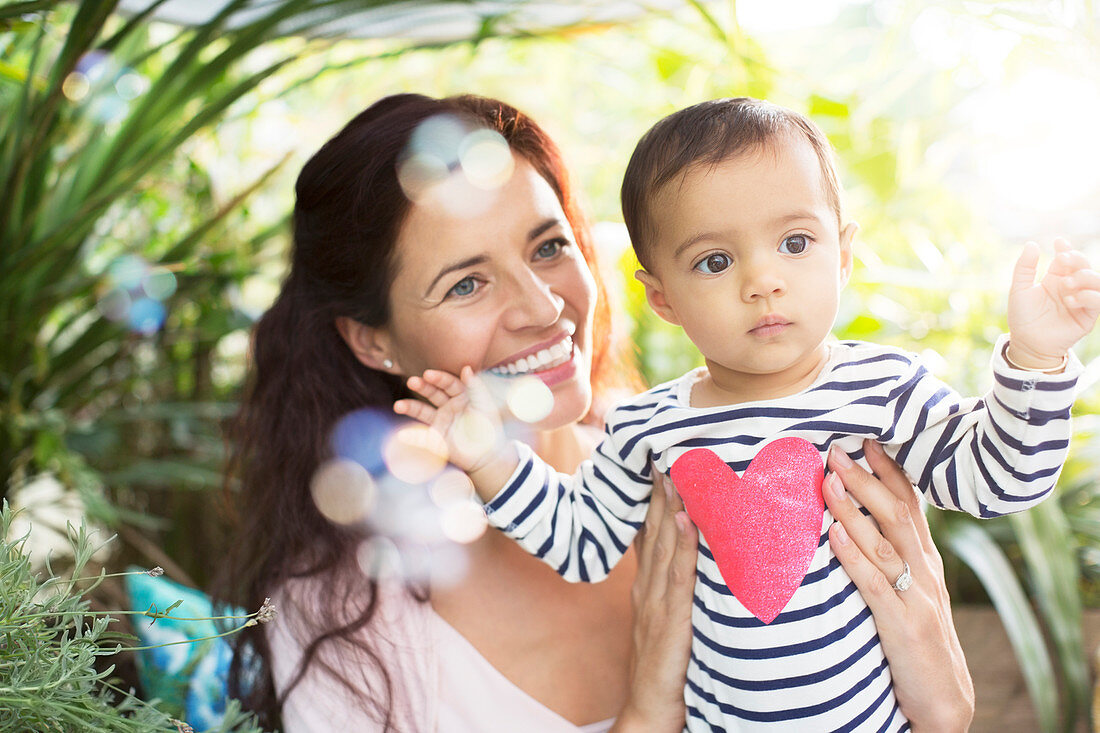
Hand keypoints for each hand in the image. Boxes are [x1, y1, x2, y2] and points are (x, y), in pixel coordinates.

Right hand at [394, 366, 503, 475]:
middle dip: (422, 387)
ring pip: (422, 411)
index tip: (428, 374)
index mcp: (462, 396)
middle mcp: (449, 406)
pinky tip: (403, 434)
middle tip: (412, 381)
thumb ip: (475, 386)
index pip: (448, 383)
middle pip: (433, 393)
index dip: (438, 378)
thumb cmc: (490, 427)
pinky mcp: (436, 438)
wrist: (489, 455)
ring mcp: (441, 421)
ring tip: (399, 406)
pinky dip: (411, 436)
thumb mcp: (485, 405)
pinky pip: (421, 436)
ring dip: (410, 407)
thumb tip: (466, 368)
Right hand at [613, 469, 696, 732]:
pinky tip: (686, 522)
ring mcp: (655, 603)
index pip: (651, 530)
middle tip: (667, 448)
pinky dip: (680, 547)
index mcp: (649, 583)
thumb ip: (680, 584)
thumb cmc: (667, 665)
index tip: (663, 459)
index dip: (657, 495)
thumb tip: (699, 551)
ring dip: (669, 506)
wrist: (650, 710)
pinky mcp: (669, 622)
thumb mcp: (670, 618)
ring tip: (675, 470)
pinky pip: (677, 578)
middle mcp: (648, 586)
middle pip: (654, 528)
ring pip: (663, 544)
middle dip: (661, 488)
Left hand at [825, 439, 973, 732]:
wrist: (944, 699)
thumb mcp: (911, 590)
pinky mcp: (902, 624)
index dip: (890, 470)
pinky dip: (853, 557)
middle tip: (837, 449)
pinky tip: (834, 536)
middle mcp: (924, 570)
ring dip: (853, 509)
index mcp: (925, 559)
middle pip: (896, 513)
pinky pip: (874, 584)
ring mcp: (915, 596)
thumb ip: (891, 556)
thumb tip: (856, 521)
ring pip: (884, 542)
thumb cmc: (918, 641)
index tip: (867, 439)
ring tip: (828, 481)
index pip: (910, 504)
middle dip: (865, 479)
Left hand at [1008, 238, 1099, 367]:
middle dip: (1076, 258)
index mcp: (1056, 278)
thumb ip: (1024, 267)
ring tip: (1066, 283)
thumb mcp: (1019, 289)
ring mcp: (1081, 300)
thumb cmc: (1023, 316)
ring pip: (1096, 280)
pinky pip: (1097, 301)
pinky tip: (1070, 300)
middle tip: (1062, 260)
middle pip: (1083, 265)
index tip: (1058, 242)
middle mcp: (1071, 287)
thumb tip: (1032, 244)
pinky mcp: (1088, 316)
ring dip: (1084, 277)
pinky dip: (1088, 296)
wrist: (1027, 343)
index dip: (1066, 248)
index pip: (1067, 258)